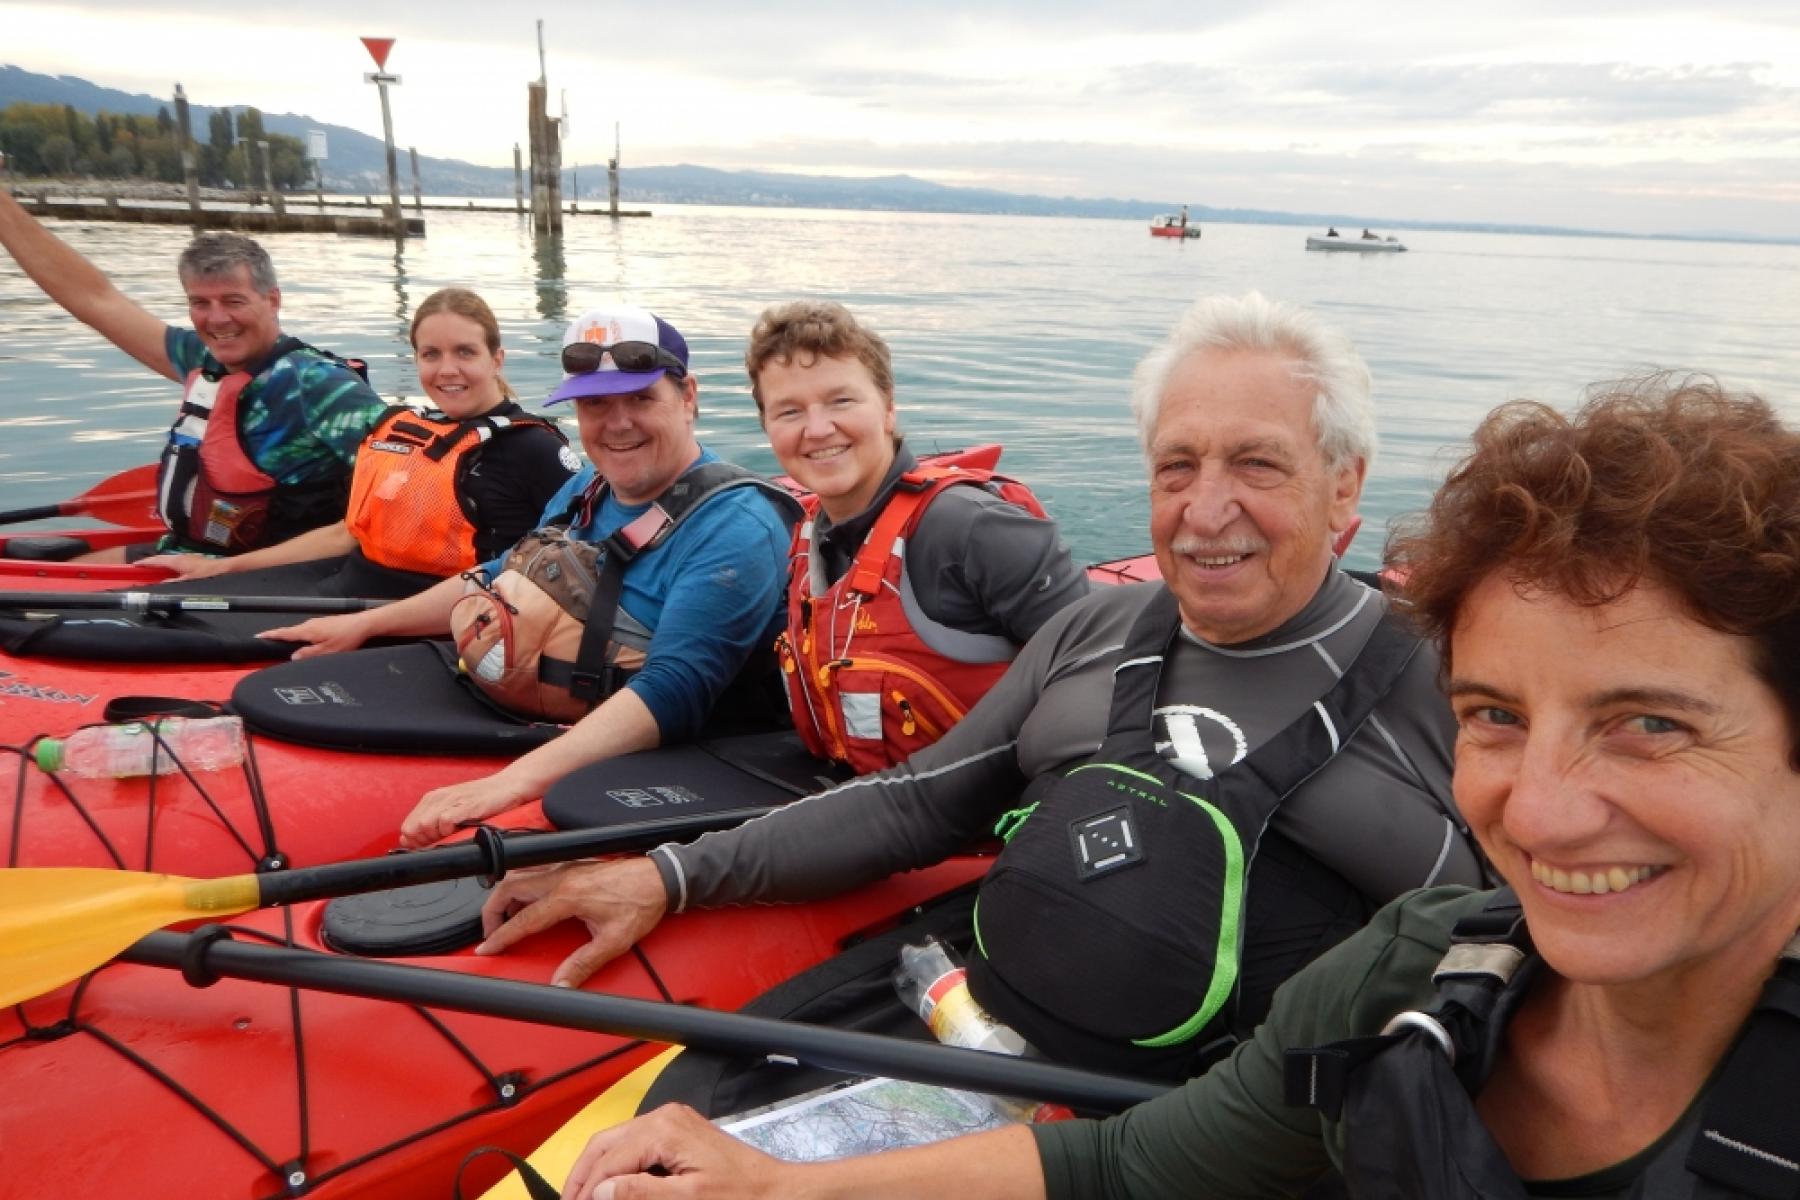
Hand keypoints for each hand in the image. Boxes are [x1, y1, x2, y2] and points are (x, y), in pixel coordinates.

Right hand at [135, 552, 233, 579]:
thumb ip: (173, 582)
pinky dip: (165, 563)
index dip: (145, 562)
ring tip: (149, 566)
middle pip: (160, 558)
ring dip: (157, 561)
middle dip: (149, 561)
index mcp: (176, 561)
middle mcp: (178, 557)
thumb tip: (161, 584)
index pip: (156, 560)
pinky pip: (172, 560)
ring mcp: (184, 557)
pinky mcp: (189, 559)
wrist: (220, 568)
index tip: (134, 564)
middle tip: (139, 565)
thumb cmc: (205, 575)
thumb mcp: (188, 581)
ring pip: (166, 558)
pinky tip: (165, 568)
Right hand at [259, 613, 369, 658]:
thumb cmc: (347, 637)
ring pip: (300, 632)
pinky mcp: (324, 624)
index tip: (258, 636)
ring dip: (292, 638)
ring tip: (285, 646)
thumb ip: (308, 655)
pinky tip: (307, 644)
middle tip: (267, 642)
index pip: (284, 633)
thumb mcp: (327, 651)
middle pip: (290, 632)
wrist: (363, 624)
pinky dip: (303, 637)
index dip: (270, 635)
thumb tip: (293, 657)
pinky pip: (309, 631)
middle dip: (279, 637)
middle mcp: (310, 624)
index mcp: (308, 630)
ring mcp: (317, 623)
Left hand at [399, 770, 538, 848]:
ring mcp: (450, 800)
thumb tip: (409, 841)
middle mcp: (437, 798)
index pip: (407, 826)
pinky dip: (449, 831)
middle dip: (424, 841)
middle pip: (413, 828)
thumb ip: (433, 823)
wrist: (508, 786)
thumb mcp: (453, 809)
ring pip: (425, 825)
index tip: (428, 846)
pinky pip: (444, 822)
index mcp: (432, 799)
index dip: (415, 842)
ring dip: (436, 836)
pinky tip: (460, 829)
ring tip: (452, 834)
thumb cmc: (483, 801)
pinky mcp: (464, 805)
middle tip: (442, 841)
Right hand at [477, 857, 667, 987]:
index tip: (488, 948)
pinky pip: (536, 870)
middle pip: (511, 887)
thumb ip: (583, 963)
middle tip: (491, 933)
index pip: (523, 919)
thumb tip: (561, 984)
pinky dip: (521, 884)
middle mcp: (561, 877)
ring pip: (521, 874)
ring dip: (506, 894)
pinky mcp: (572, 864)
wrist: (660, 877)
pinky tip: (527, 899)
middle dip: (492, 910)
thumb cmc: (641, 903)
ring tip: (504, 918)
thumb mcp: (614, 941)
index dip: (501, 936)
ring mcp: (566, 867)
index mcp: (568, 896)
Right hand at [562, 1102, 792, 1199]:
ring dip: (598, 1170)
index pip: (609, 1159)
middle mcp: (664, 1118)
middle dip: (583, 1176)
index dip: (587, 1188)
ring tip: (585, 1197)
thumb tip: (600, 1191)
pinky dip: (617, 1166)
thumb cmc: (742, 1194)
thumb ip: (641, 1193)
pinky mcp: (676, 1132)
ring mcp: (671, 1122)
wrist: (775, 1189)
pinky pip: (634, 1146)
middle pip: (605, 1144)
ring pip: (616, 1143)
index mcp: (665, 1130)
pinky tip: (612, 1188)